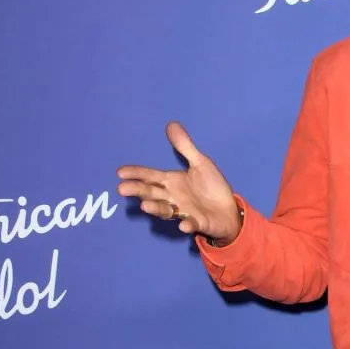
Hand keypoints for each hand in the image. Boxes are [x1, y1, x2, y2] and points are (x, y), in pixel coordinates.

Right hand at [116, 122, 241, 243]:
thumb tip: (171, 124)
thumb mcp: (200, 163)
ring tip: (145, 205)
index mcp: (172, 182)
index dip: (137, 174)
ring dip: (156, 208)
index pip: (151, 176)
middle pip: (152, 193)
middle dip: (138, 191)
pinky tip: (184, 224)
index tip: (120, 172)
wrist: (229, 210)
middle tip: (122, 189)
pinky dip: (187, 224)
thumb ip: (185, 147)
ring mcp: (184, 211)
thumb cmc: (211, 187)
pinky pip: (191, 224)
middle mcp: (173, 197)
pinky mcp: (197, 223)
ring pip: (166, 210)